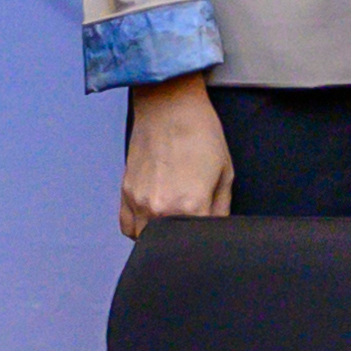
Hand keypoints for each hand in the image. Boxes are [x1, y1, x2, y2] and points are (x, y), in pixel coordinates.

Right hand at [121, 73, 232, 236]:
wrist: (170, 107)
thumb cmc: (200, 133)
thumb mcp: (225, 173)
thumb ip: (221, 208)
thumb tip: (217, 227)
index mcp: (190, 206)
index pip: (199, 240)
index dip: (207, 234)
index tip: (209, 224)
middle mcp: (160, 210)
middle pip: (171, 243)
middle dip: (185, 234)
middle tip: (194, 215)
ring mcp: (139, 204)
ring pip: (147, 239)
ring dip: (161, 234)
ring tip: (174, 214)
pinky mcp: (125, 195)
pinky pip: (128, 227)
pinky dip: (139, 228)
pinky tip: (154, 215)